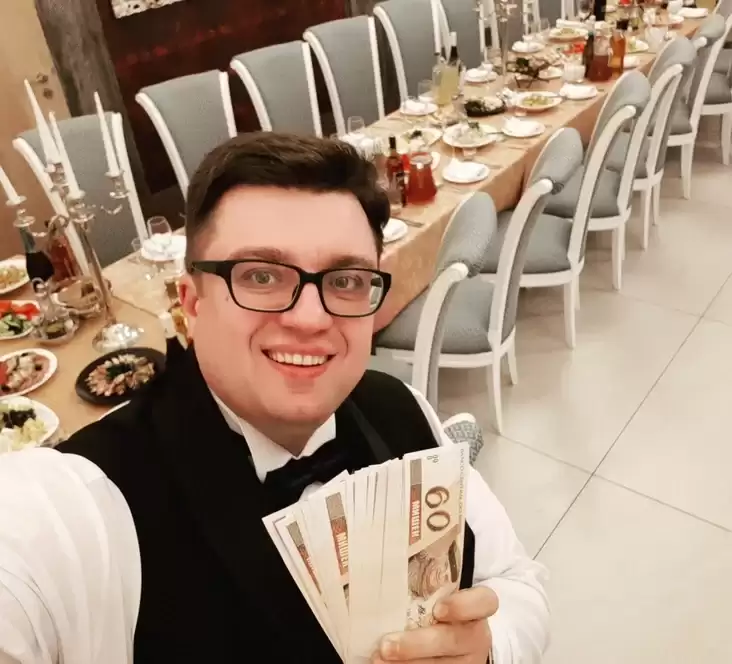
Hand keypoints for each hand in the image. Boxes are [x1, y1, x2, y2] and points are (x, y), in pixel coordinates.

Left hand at [372, 587, 497, 663]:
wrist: (461, 635)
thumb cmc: (443, 603)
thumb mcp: (442, 591)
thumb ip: (427, 582)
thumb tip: (388, 560)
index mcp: (478, 607)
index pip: (483, 602)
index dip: (463, 606)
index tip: (438, 608)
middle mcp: (476, 635)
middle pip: (452, 640)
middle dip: (416, 644)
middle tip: (386, 644)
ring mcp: (467, 659)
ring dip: (407, 663)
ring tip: (379, 658)